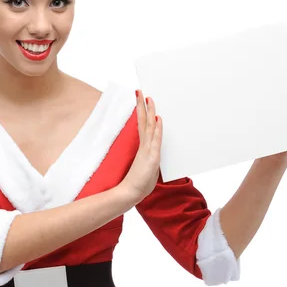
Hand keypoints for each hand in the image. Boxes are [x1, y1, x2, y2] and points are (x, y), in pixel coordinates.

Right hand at [119, 90, 162, 204]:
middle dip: (142, 106)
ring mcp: (146, 150)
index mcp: (142, 148)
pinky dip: (156, 127)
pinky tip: (157, 118)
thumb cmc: (136, 185)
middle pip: (143, 122)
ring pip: (148, 126)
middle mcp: (144, 146)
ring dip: (149, 111)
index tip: (142, 103)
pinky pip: (154, 138)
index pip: (142, 127)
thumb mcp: (146, 171)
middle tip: (140, 93)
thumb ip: (148, 163)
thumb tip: (149, 162)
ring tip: (148, 98)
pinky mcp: (150, 156)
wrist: (129, 193)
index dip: (142, 114)